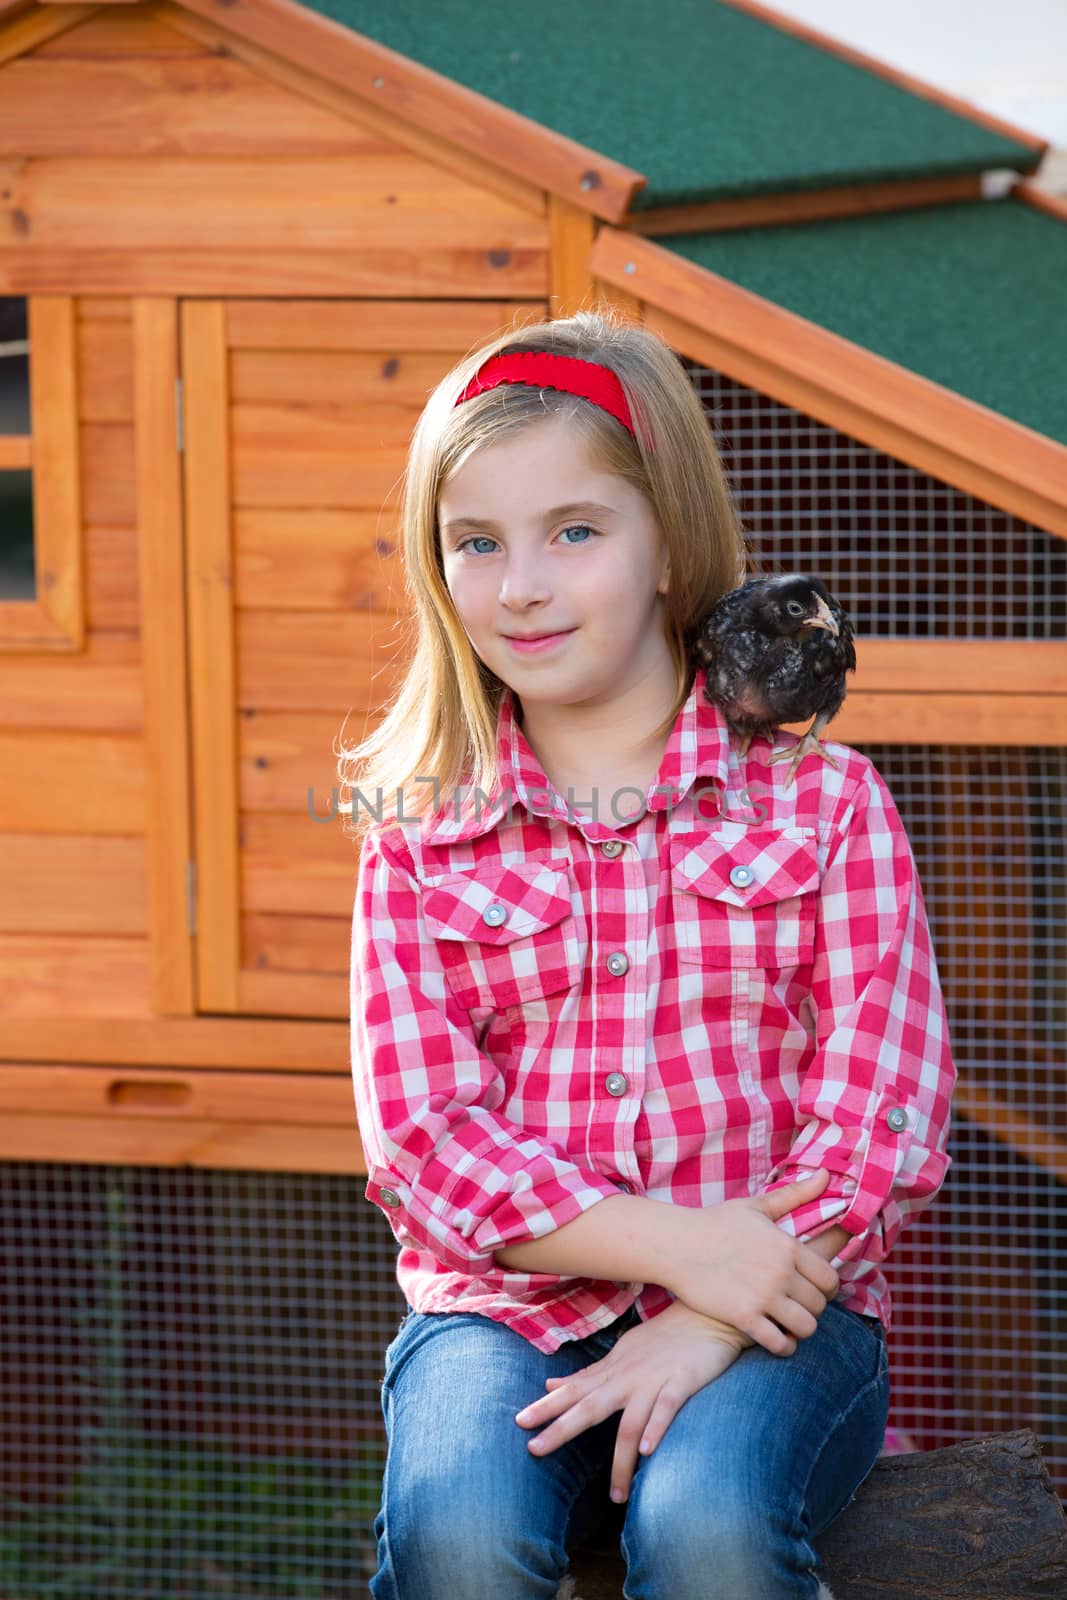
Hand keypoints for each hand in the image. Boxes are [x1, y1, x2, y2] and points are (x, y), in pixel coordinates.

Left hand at [514, 1300, 752, 1504]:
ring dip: (621, 1461)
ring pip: (630, 1423)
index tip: (519, 1423)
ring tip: (615, 1495)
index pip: (574, 1392)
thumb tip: (551, 1385)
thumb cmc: (662, 1336)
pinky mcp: (683, 1382)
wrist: (705, 1313)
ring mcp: (654, 1381)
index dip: (547, 1407)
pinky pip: (667, 1408)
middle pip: (590, 1407)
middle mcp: (628, 1377)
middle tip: (534, 1450)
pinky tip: (647, 1452)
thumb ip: (588, 1374)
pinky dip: (657, 1428)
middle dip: (561, 1428)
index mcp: (613, 1371)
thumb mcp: (620, 1352)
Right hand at [656, 1170, 840, 1355]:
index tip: (818, 1290)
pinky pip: (779, 1343)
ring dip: (801, 1329)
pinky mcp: (744, 1318)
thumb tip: (825, 1174)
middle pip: (819, 1305)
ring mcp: (763, 1297)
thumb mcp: (756, 1206)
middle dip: (813, 1308)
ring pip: (806, 1327)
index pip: (830, 1279)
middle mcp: (780, 1273)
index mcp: (788, 1247)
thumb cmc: (716, 1223)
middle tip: (800, 1306)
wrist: (676, 1245)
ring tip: (790, 1323)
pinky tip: (778, 1340)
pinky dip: (784, 1346)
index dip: (829, 1288)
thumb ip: (795, 1194)